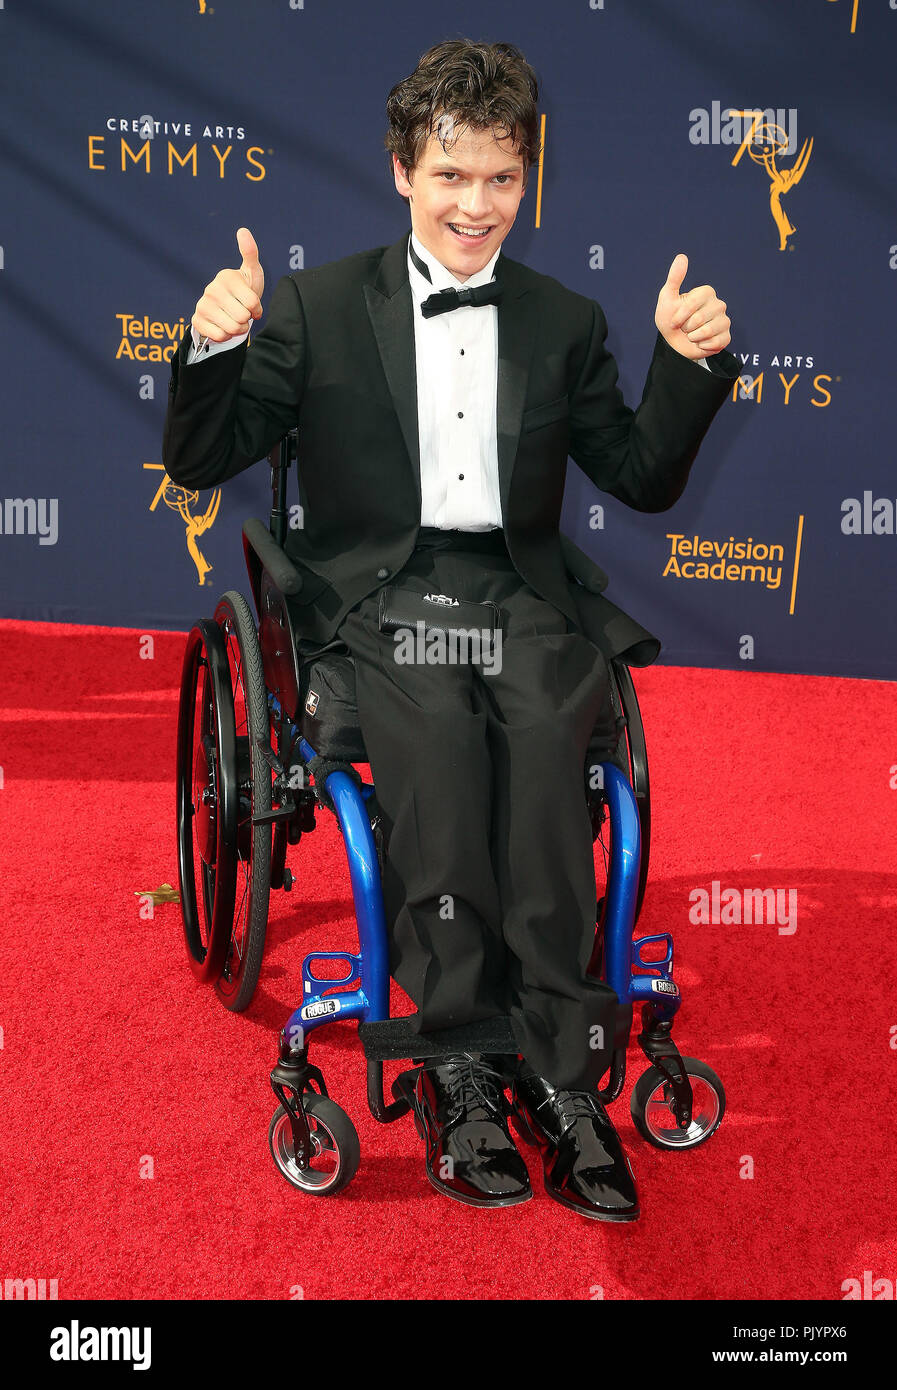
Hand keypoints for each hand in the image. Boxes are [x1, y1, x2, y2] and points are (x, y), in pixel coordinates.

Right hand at [191, 227, 264, 342]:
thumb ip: (250, 253)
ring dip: (238, 329)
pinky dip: (226, 336)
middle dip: (247, 320)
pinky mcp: (196, 320)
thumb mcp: (252, 272)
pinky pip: (219, 336)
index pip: (252, 303)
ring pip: (232, 329)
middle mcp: (211, 289)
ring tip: (235, 320)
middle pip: (243, 317)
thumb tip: (243, 231)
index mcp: (226, 277)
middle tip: (243, 313)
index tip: (252, 304)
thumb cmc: (244, 289)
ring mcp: (202, 304)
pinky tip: (224, 326)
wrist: (227, 309)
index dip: (256, 308)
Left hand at [655, 253, 730, 359]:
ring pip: (709, 331)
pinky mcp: (726, 336)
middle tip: (685, 327)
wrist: (674, 343)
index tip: (674, 320)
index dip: (680, 315)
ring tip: (692, 335)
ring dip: (694, 337)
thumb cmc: (670, 319)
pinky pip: (716, 342)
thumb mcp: (667, 298)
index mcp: (706, 292)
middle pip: (700, 318)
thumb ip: (674, 278)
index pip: (693, 303)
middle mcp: (719, 304)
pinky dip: (703, 346)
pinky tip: (700, 343)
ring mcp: (724, 320)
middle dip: (686, 327)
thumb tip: (682, 256)